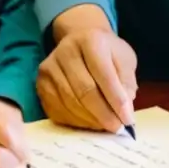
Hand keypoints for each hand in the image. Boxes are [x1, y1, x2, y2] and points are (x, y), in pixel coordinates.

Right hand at [37, 8, 137, 132]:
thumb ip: (126, 81)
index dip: (116, 100)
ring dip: (90, 120)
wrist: (79, 40)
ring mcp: (49, 68)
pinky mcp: (41, 84)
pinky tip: (90, 123)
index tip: (128, 119)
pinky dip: (76, 121)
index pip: (104, 75)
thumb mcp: (124, 58)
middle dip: (103, 114)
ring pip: (70, 103)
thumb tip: (124, 110)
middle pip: (84, 91)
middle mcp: (66, 51)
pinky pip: (57, 110)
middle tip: (118, 128)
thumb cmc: (107, 52)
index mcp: (90, 40)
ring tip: (106, 126)